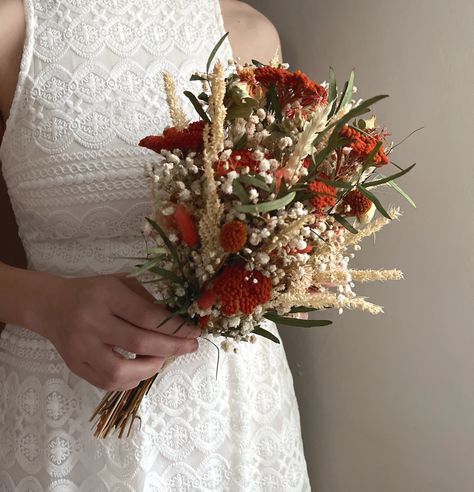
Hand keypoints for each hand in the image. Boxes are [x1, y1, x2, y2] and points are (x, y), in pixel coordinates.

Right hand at [29, 273, 199, 390]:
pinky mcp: (75, 366)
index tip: (194, 331)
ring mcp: (81, 347)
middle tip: (191, 347)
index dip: (175, 327)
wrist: (52, 306)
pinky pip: (107, 382)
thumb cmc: (94, 292)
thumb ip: (147, 301)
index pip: (148, 316)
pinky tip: (142, 369)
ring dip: (151, 368)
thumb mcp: (121, 284)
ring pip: (121, 370)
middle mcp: (92, 321)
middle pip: (140, 343)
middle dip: (172, 348)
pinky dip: (131, 380)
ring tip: (163, 359)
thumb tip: (177, 324)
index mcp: (107, 296)